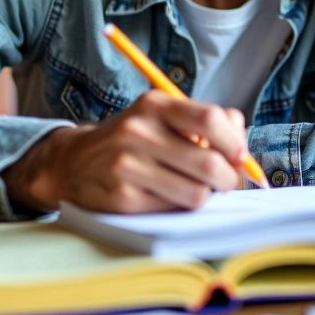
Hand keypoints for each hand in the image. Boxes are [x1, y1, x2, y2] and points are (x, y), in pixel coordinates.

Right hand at [2, 90, 248, 213]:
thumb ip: (204, 120)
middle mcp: (139, 131)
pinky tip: (167, 196)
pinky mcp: (122, 197)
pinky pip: (172, 210)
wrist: (73, 161)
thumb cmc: (132, 139)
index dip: (234, 142)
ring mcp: (128, 165)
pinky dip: (179, 207)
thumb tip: (240, 135)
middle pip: (209, 163)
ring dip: (205, 195)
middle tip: (227, 182)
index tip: (239, 156)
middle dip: (228, 179)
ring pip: (196, 193)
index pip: (210, 119)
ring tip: (196, 188)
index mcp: (154, 104)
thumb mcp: (161, 116)